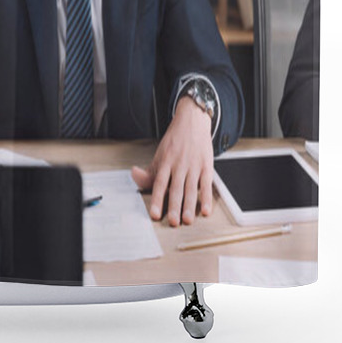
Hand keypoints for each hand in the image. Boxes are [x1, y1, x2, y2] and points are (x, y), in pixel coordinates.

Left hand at [131, 97, 214, 226]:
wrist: (192, 121)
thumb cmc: (175, 140)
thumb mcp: (160, 154)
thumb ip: (149, 171)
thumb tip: (134, 176)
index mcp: (165, 161)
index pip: (159, 183)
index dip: (157, 199)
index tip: (155, 213)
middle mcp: (179, 164)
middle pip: (176, 188)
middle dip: (174, 206)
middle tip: (174, 221)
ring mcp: (194, 165)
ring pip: (191, 188)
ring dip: (189, 205)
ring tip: (187, 220)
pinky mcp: (207, 165)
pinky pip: (207, 183)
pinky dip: (207, 197)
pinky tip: (205, 210)